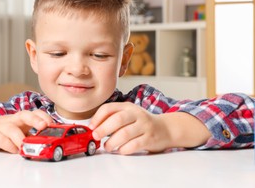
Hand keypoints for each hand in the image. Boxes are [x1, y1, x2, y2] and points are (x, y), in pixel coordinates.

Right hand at [0, 109, 52, 152]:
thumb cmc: (5, 128)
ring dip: (21, 138)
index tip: (52, 124)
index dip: (44, 116)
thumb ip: (32, 134)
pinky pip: (2, 140)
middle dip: (35, 120)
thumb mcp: (19, 128)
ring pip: (12, 129)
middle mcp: (13, 120)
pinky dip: (9, 146)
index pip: (35, 112)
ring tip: (27, 145)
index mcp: (22, 118)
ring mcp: (2, 127)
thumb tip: (51, 141)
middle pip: (24, 115)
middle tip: (44, 126)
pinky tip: (15, 150)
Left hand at [89, 102, 209, 154]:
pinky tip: (120, 150)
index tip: (91, 127)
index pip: (109, 108)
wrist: (166, 129)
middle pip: (117, 119)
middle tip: (96, 136)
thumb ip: (112, 118)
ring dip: (112, 142)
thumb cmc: (141, 123)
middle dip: (103, 129)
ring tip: (107, 146)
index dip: (97, 117)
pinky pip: (134, 145)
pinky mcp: (150, 139)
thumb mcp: (128, 115)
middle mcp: (136, 114)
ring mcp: (144, 126)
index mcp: (127, 107)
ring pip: (125, 133)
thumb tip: (93, 127)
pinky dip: (124, 149)